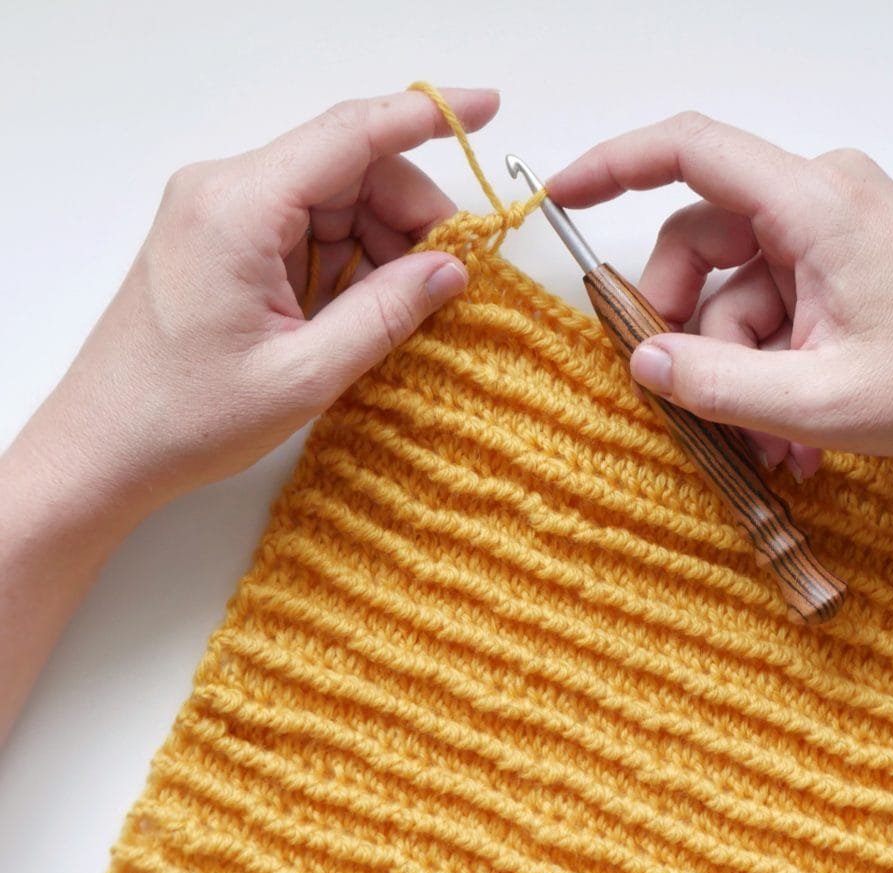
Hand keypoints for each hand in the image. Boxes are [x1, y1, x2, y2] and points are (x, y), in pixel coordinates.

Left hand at [31, 86, 498, 520]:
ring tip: (396, 311)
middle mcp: (224, 191)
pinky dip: (345, 262)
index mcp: (238, 208)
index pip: (350, 134)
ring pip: (333, 201)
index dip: (427, 116)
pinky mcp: (223, 240)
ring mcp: (220, 213)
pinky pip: (305, 229)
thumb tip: (451, 268)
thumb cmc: (187, 417)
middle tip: (448, 277)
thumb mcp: (304, 375)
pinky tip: (356, 310)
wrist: (106, 447)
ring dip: (379, 246)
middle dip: (410, 216)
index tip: (488, 107)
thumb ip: (385, 314)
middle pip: (348, 170)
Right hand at [547, 114, 892, 487]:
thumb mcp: (816, 401)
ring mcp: (826, 233)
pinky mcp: (832, 264)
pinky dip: (764, 368)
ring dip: (734, 369)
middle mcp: (818, 200)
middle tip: (685, 391)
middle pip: (700, 245)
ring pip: (731, 291)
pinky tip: (789, 429)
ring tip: (770, 440)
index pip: (692, 151)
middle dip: (687, 328)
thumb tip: (643, 360)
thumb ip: (717, 383)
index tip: (562, 194)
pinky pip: (766, 309)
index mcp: (816, 203)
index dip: (614, 164)